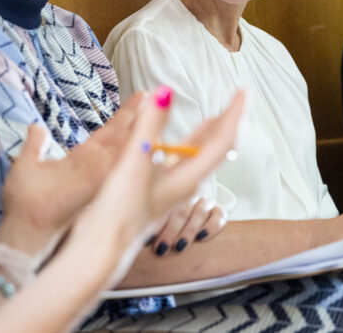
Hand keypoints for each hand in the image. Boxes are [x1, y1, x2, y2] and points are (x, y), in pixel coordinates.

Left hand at [0, 95, 144, 256]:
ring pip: (125, 145)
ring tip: (157, 108)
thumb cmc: (22, 205)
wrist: (22, 230)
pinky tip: (149, 135)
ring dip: (142, 127)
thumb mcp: (27, 165)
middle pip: (122, 134)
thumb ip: (35, 145)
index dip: (124, 114)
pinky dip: (134, 150)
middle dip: (139, 115)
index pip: (108, 131)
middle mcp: (95, 164)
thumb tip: (35, 127)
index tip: (140, 96)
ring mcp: (99, 174)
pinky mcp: (99, 185)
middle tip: (157, 95)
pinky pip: (120, 163)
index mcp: (81, 158)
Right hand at [61, 90, 243, 285]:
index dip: (234, 113)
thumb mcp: (134, 162)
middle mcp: (186, 183)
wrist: (100, 249)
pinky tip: (176, 140)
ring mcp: (172, 188)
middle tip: (236, 98)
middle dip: (228, 121)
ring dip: (209, 133)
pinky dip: (186, 144)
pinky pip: (182, 161)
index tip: (243, 92)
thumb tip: (165, 92)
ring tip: (216, 115)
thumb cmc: (120, 212)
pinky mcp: (157, 191)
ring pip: (199, 155)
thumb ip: (150, 126)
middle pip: (216, 147)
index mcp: (189, 177)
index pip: (222, 139)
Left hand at [147, 196, 226, 255]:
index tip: (145, 239)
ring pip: (199, 212)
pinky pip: (219, 216)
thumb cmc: (165, 215)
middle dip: (170, 230)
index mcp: (171, 190)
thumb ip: (148, 220)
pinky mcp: (218, 210)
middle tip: (161, 248)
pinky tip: (201, 237)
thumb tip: (134, 239)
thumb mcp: (155, 213)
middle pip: (180, 209)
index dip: (155, 222)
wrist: (192, 208)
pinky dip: (211, 227)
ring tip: (179, 247)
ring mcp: (204, 200)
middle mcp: (189, 193)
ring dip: (188, 231)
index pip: (163, 204)